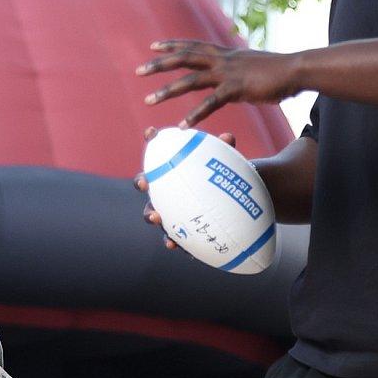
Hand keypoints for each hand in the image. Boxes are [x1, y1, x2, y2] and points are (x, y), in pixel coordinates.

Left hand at [137, 40, 299, 127]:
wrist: (295, 70)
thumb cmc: (278, 70)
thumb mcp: (253, 66)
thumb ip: (239, 72)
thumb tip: (234, 80)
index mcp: (226, 54)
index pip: (194, 46)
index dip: (173, 45)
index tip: (154, 46)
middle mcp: (223, 60)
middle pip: (185, 58)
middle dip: (160, 63)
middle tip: (139, 70)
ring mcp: (228, 73)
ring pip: (190, 80)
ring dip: (168, 90)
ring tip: (148, 100)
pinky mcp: (236, 88)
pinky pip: (210, 102)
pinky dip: (195, 114)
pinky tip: (183, 125)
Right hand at [137, 125, 239, 250]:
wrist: (236, 204)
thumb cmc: (225, 178)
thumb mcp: (227, 163)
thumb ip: (225, 150)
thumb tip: (227, 137)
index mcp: (175, 169)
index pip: (161, 150)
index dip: (153, 140)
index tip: (151, 132)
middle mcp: (167, 190)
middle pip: (147, 183)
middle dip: (141, 181)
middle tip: (144, 181)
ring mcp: (171, 211)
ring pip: (153, 213)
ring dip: (150, 214)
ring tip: (156, 216)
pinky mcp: (181, 233)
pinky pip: (174, 239)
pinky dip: (173, 242)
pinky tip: (175, 246)